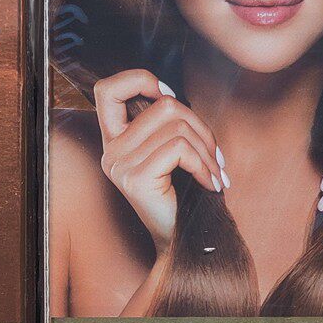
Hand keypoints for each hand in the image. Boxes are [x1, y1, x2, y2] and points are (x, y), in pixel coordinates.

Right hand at [93, 68, 228, 253]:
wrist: (182, 242)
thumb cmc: (182, 195)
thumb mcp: (169, 151)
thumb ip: (164, 123)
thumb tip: (170, 94)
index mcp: (114, 140)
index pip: (108, 89)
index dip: (139, 79)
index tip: (168, 97)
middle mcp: (111, 151)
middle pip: (164, 105)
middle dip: (200, 125)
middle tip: (214, 155)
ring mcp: (120, 165)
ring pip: (177, 126)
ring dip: (207, 149)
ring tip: (215, 172)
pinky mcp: (136, 179)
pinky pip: (180, 149)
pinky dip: (203, 164)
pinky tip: (210, 183)